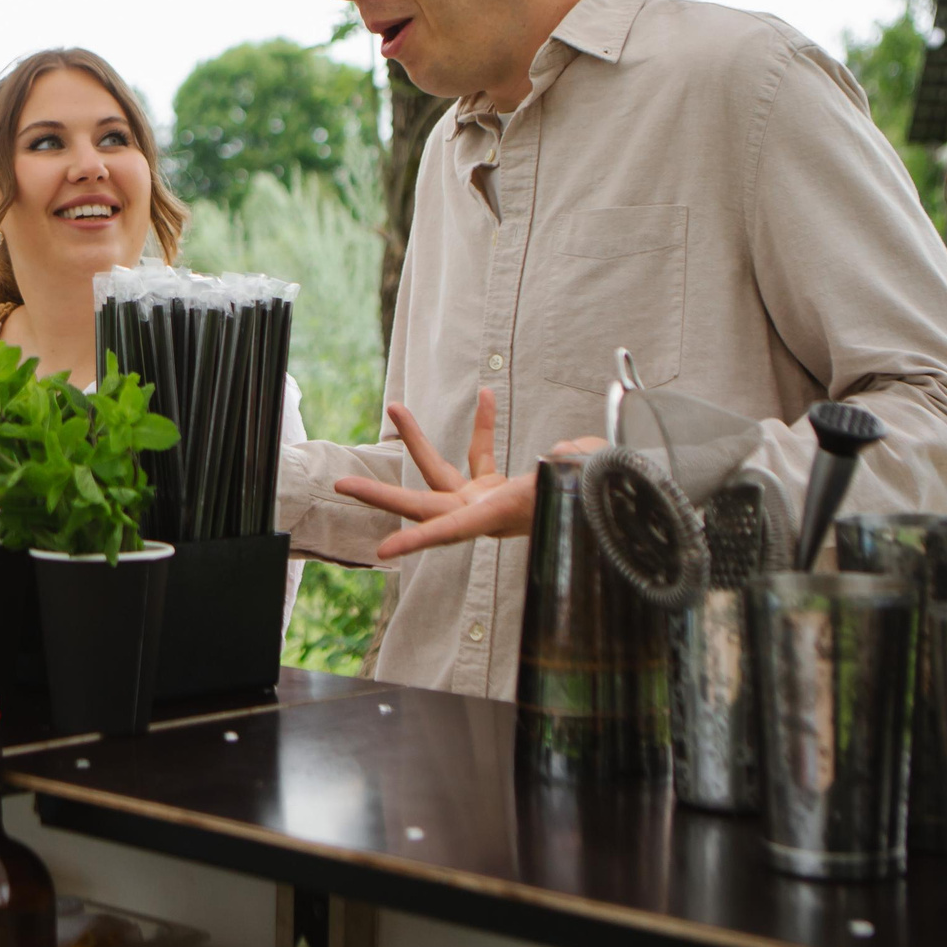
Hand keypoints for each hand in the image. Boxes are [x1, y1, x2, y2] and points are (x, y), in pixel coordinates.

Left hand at [330, 389, 601, 560]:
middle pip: (422, 504)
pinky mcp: (493, 488)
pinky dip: (483, 425)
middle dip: (381, 493)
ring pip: (439, 471)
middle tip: (341, 483)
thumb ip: (566, 465)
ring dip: (417, 439)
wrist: (605, 513)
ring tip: (393, 405)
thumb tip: (555, 454)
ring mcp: (484, 501)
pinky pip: (479, 453)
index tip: (383, 550)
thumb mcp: (582, 479)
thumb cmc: (595, 498)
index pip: (452, 530)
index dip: (418, 539)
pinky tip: (485, 395)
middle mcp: (482, 513)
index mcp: (498, 516)